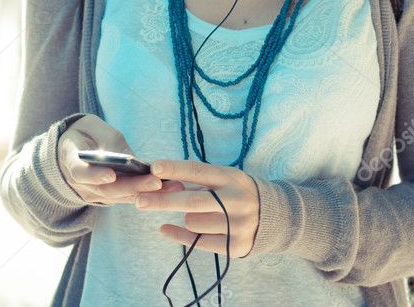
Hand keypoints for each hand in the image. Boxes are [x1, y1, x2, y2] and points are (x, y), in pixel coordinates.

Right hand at [57, 115, 184, 204]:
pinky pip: (127, 198)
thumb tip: (130, 157)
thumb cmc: (84, 133)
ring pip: (120, 197)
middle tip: (156, 182)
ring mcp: (93, 194)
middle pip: (106, 189)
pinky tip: (168, 189)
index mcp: (70, 161)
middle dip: (133, 186)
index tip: (112, 175)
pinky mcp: (108, 197)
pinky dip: (147, 194)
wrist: (73, 149)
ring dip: (146, 193)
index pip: (80, 172)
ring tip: (171, 187)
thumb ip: (108, 139)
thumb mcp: (92, 126)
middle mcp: (80, 184)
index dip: (95, 175)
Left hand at [134, 159, 260, 257]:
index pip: (199, 171)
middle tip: (138, 200)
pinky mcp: (235, 246)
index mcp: (231, 178)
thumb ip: (198, 180)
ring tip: (200, 213)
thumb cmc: (237, 191)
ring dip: (186, 217)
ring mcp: (237, 225)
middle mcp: (236, 201)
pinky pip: (197, 241)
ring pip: (192, 222)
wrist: (275, 216)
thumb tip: (161, 181)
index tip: (154, 167)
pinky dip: (179, 234)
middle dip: (162, 200)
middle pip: (191, 201)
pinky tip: (166, 228)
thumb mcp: (225, 178)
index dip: (176, 169)